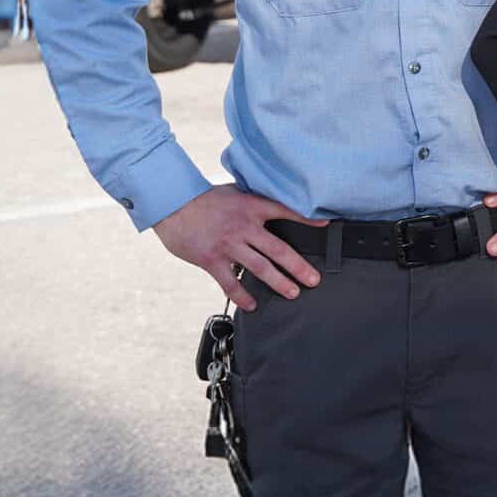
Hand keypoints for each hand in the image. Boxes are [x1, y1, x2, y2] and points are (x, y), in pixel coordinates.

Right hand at [154, 185, 323, 311]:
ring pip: (259, 268)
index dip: (306, 219)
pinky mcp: (211, 259)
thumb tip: (273, 206)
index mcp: (252, 207)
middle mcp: (243, 227)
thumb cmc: (205, 198)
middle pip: (278, 249)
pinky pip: (230, 282)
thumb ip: (254, 202)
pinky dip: (242, 295)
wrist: (172, 203)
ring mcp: (228, 245)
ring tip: (293, 293)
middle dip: (299, 267)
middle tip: (314, 280)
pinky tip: (253, 305)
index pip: (285, 212)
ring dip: (278, 282)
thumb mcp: (235, 192)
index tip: (325, 227)